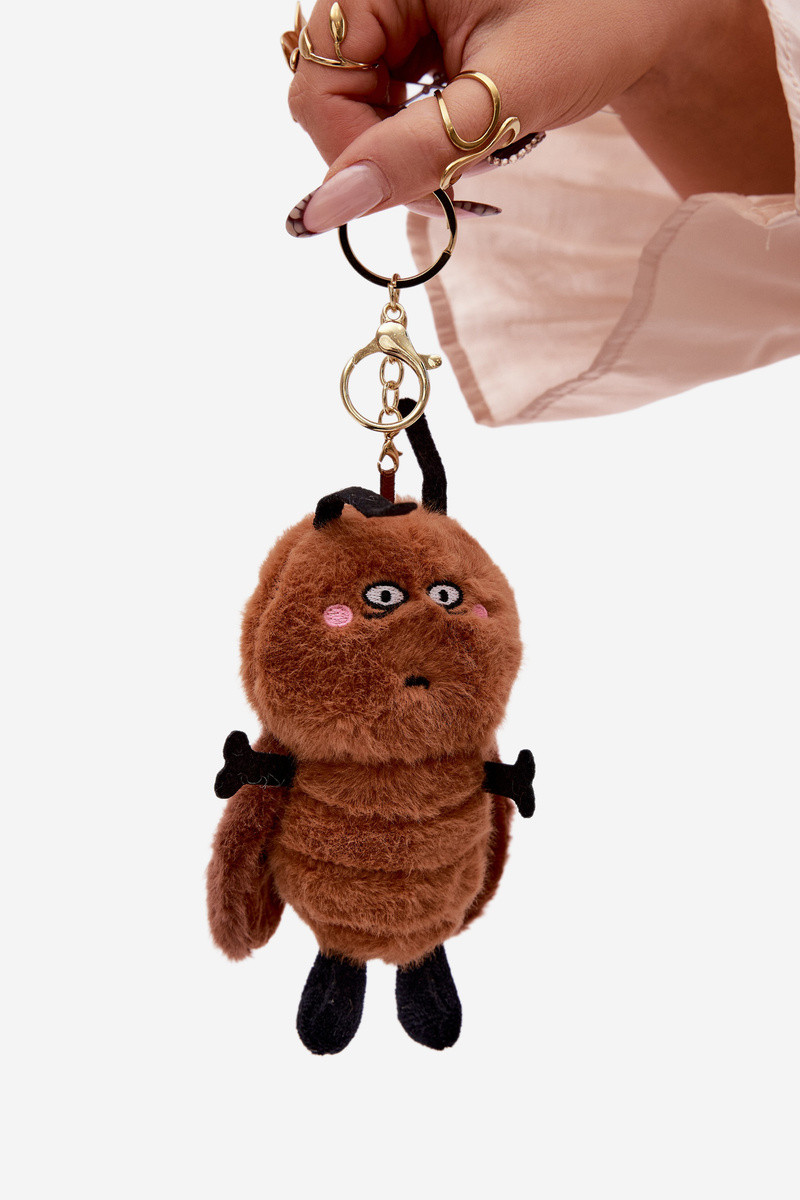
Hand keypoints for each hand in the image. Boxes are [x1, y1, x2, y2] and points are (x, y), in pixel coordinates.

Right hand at [286, 0, 685, 233]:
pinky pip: (389, 101)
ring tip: (474, 146)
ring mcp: (398, 11)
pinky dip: (421, 134)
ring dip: (404, 149)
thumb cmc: (598, 23)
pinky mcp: (419, 36)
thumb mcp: (503, 97)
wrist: (660, 7)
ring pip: (359, 107)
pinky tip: (467, 130)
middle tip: (452, 176)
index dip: (351, 152)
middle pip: (332, 96)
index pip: (318, 82)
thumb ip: (411, 154)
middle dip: (383, 152)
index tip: (414, 189)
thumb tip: (323, 213)